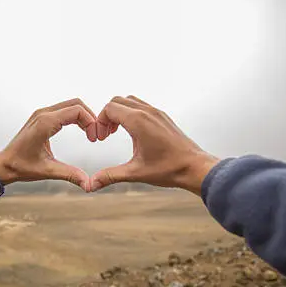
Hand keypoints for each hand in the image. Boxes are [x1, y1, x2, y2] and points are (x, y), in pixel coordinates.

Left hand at [0, 98, 96, 191]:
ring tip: (91, 134)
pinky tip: (82, 131)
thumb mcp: (47, 171)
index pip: (76, 110)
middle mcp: (43, 114)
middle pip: (76, 104)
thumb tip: (88, 184)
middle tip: (96, 136)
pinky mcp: (42, 117)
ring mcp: (42, 113)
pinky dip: (76, 117)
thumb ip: (70, 175)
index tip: (94, 139)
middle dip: (90, 118)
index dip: (91, 122)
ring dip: (84, 117)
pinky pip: (64, 110)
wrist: (4, 164)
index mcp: (45, 123)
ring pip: (71, 105)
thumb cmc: (21, 166)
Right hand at [91, 96, 219, 194]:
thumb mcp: (135, 173)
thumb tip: (91, 185)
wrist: (195, 167)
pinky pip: (142, 106)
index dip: (99, 122)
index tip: (100, 139)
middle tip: (106, 135)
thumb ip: (110, 176)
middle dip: (107, 116)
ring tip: (117, 132)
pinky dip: (131, 114)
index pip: (110, 108)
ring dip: (119, 113)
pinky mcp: (163, 117)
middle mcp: (148, 112)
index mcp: (138, 121)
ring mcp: (157, 113)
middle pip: (118, 101)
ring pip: (130, 101)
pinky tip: (133, 134)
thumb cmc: (168, 169)